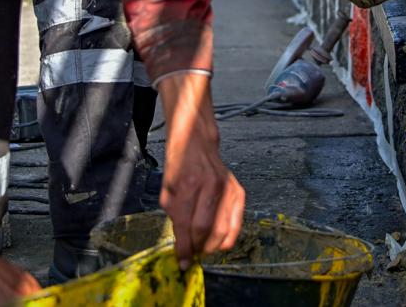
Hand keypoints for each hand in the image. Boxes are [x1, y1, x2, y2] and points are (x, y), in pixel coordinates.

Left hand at [155, 72, 245, 269]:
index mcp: (187, 183)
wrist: (197, 142)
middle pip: (205, 229)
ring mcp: (227, 187)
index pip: (186, 225)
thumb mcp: (167, 189)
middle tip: (191, 255)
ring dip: (211, 245)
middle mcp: (210, 185)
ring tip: (202, 249)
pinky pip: (237, 222)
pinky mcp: (238, 190)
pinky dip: (229, 237)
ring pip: (223, 229)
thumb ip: (174, 217)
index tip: (182, 263)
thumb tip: (181, 246)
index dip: (184, 248)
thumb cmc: (178, 166)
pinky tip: (219, 242)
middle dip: (197, 248)